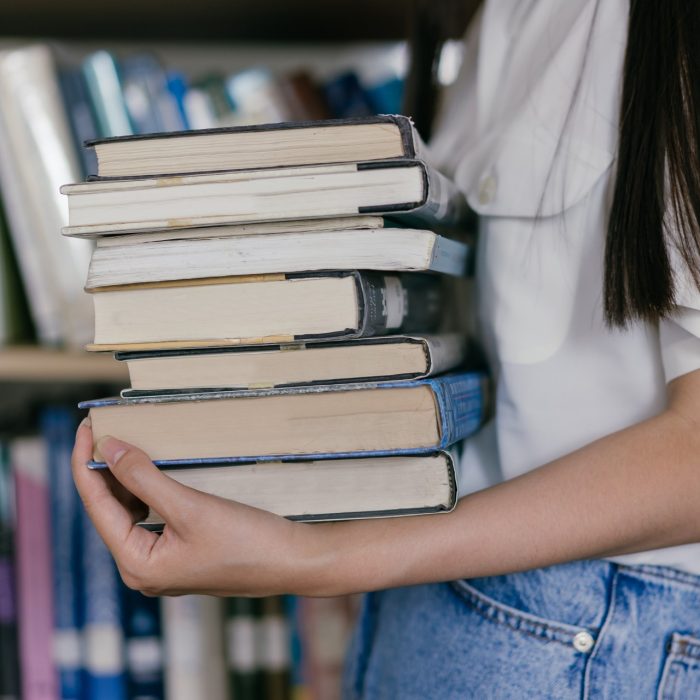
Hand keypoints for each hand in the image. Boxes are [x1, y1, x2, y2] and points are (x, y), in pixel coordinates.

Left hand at [71, 418, 326, 596]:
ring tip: (125, 443)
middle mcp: (143, 568)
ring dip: (126, 478)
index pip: (96, 506)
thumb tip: (108, 447)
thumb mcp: (190, 505)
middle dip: (104, 469)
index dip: (85, 463)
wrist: (294, 562)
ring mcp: (163, 563)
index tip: (87, 426)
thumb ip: (143, 477)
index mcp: (136, 564)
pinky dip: (146, 491)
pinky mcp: (182, 553)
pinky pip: (151, 518)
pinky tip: (152, 471)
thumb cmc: (246, 541)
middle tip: (106, 428)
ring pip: (130, 512)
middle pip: (109, 510)